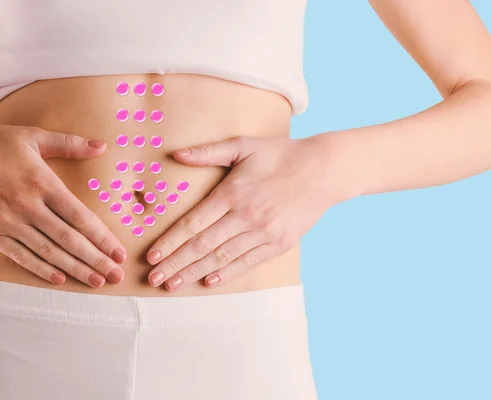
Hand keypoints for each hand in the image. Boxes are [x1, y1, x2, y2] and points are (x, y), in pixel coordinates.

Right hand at [0, 125, 126, 286]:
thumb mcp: (32, 137)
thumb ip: (68, 144)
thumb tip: (101, 146)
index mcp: (42, 183)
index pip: (80, 217)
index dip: (102, 238)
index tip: (119, 252)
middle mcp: (27, 206)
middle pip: (69, 239)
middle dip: (95, 259)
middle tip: (115, 275)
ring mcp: (8, 221)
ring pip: (47, 251)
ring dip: (74, 268)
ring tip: (96, 280)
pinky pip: (19, 255)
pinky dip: (39, 269)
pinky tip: (59, 279)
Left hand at [146, 135, 335, 290]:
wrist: (323, 170)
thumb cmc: (281, 155)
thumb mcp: (244, 146)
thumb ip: (208, 152)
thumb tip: (175, 154)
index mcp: (232, 193)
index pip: (193, 224)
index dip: (169, 242)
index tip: (151, 256)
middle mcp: (245, 216)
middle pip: (202, 246)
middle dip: (175, 264)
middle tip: (154, 279)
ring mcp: (263, 232)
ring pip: (222, 258)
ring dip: (195, 273)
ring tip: (174, 285)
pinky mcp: (279, 243)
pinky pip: (249, 262)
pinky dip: (228, 273)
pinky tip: (210, 282)